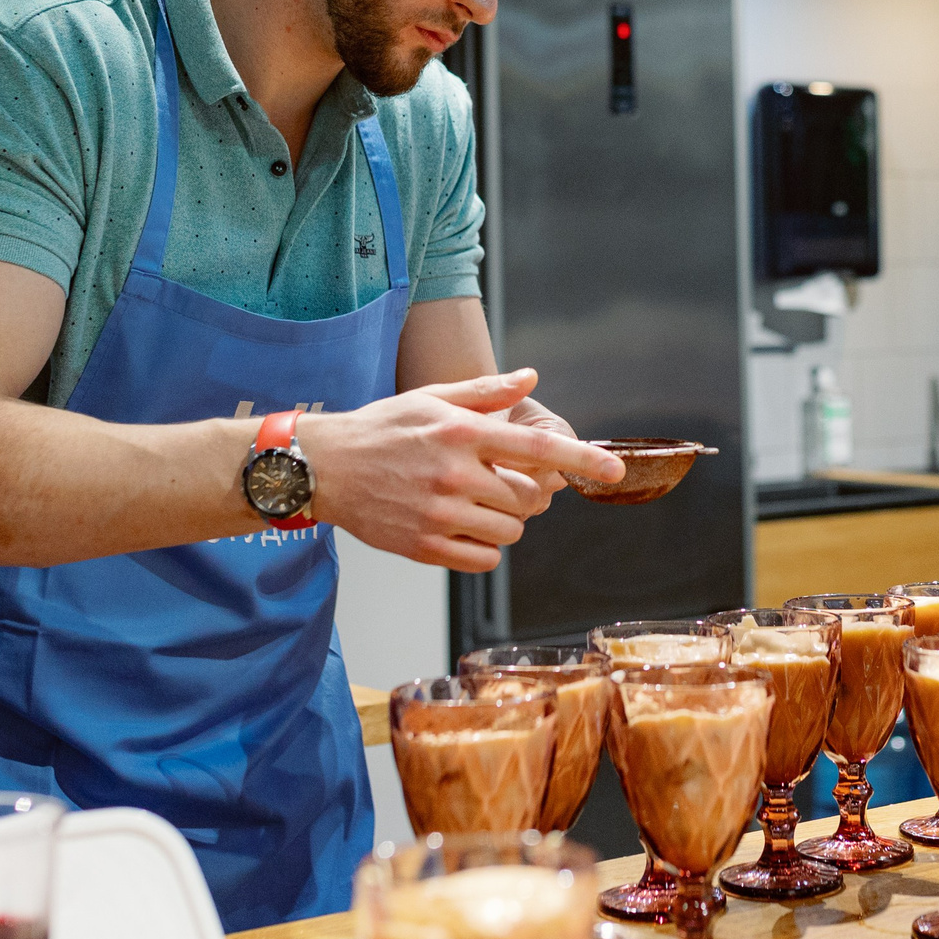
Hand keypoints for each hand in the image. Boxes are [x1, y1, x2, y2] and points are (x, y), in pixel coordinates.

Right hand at [300, 370, 622, 571]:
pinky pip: (483, 559)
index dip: (582, 460)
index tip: (615, 470)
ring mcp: (439, 513)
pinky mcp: (424, 546)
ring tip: (474, 503)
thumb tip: (530, 378)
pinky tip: (462, 528)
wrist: (323, 467)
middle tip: (495, 483)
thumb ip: (486, 392)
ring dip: (504, 522)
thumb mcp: (433, 398)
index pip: (538, 450)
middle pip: (527, 499)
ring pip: (509, 532)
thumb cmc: (382, 428)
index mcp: (462, 433)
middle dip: (523, 495)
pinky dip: (484, 549)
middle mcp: (454, 473)